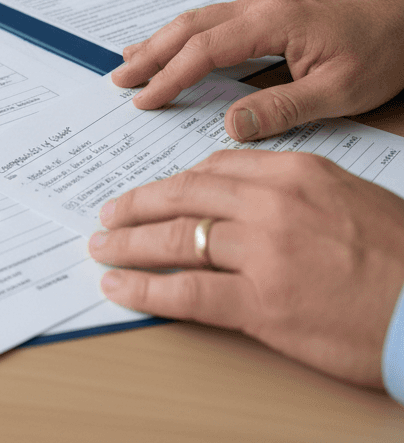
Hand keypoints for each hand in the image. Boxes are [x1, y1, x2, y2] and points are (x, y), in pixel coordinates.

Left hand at [89, 150, 403, 388]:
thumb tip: (244, 196)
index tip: (153, 193)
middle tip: (108, 213)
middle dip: (136, 205)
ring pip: (175, 239)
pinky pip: (188, 292)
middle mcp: (271, 204)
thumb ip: (291, 190)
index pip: (213, 169)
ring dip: (128, 243)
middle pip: (183, 196)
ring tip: (102, 247)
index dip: (173, 183)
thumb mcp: (348, 197)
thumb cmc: (403, 256)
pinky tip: (119, 287)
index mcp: (293, 173)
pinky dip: (145, 289)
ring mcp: (264, 253)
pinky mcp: (263, 305)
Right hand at [112, 0, 403, 141]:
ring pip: (197, 19)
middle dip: (151, 53)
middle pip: (189, 27)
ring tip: (131, 60)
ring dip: (161, 40)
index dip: (170, 76)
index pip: (205, 50)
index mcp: (271, 22)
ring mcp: (261, 6)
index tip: (144, 98)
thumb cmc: (381, 55)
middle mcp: (258, 6)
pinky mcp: (266, 12)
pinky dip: (184, 35)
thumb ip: (282, 108)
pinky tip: (172, 44)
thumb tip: (230, 126)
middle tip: (119, 78)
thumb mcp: (338, 92)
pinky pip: (212, 20)